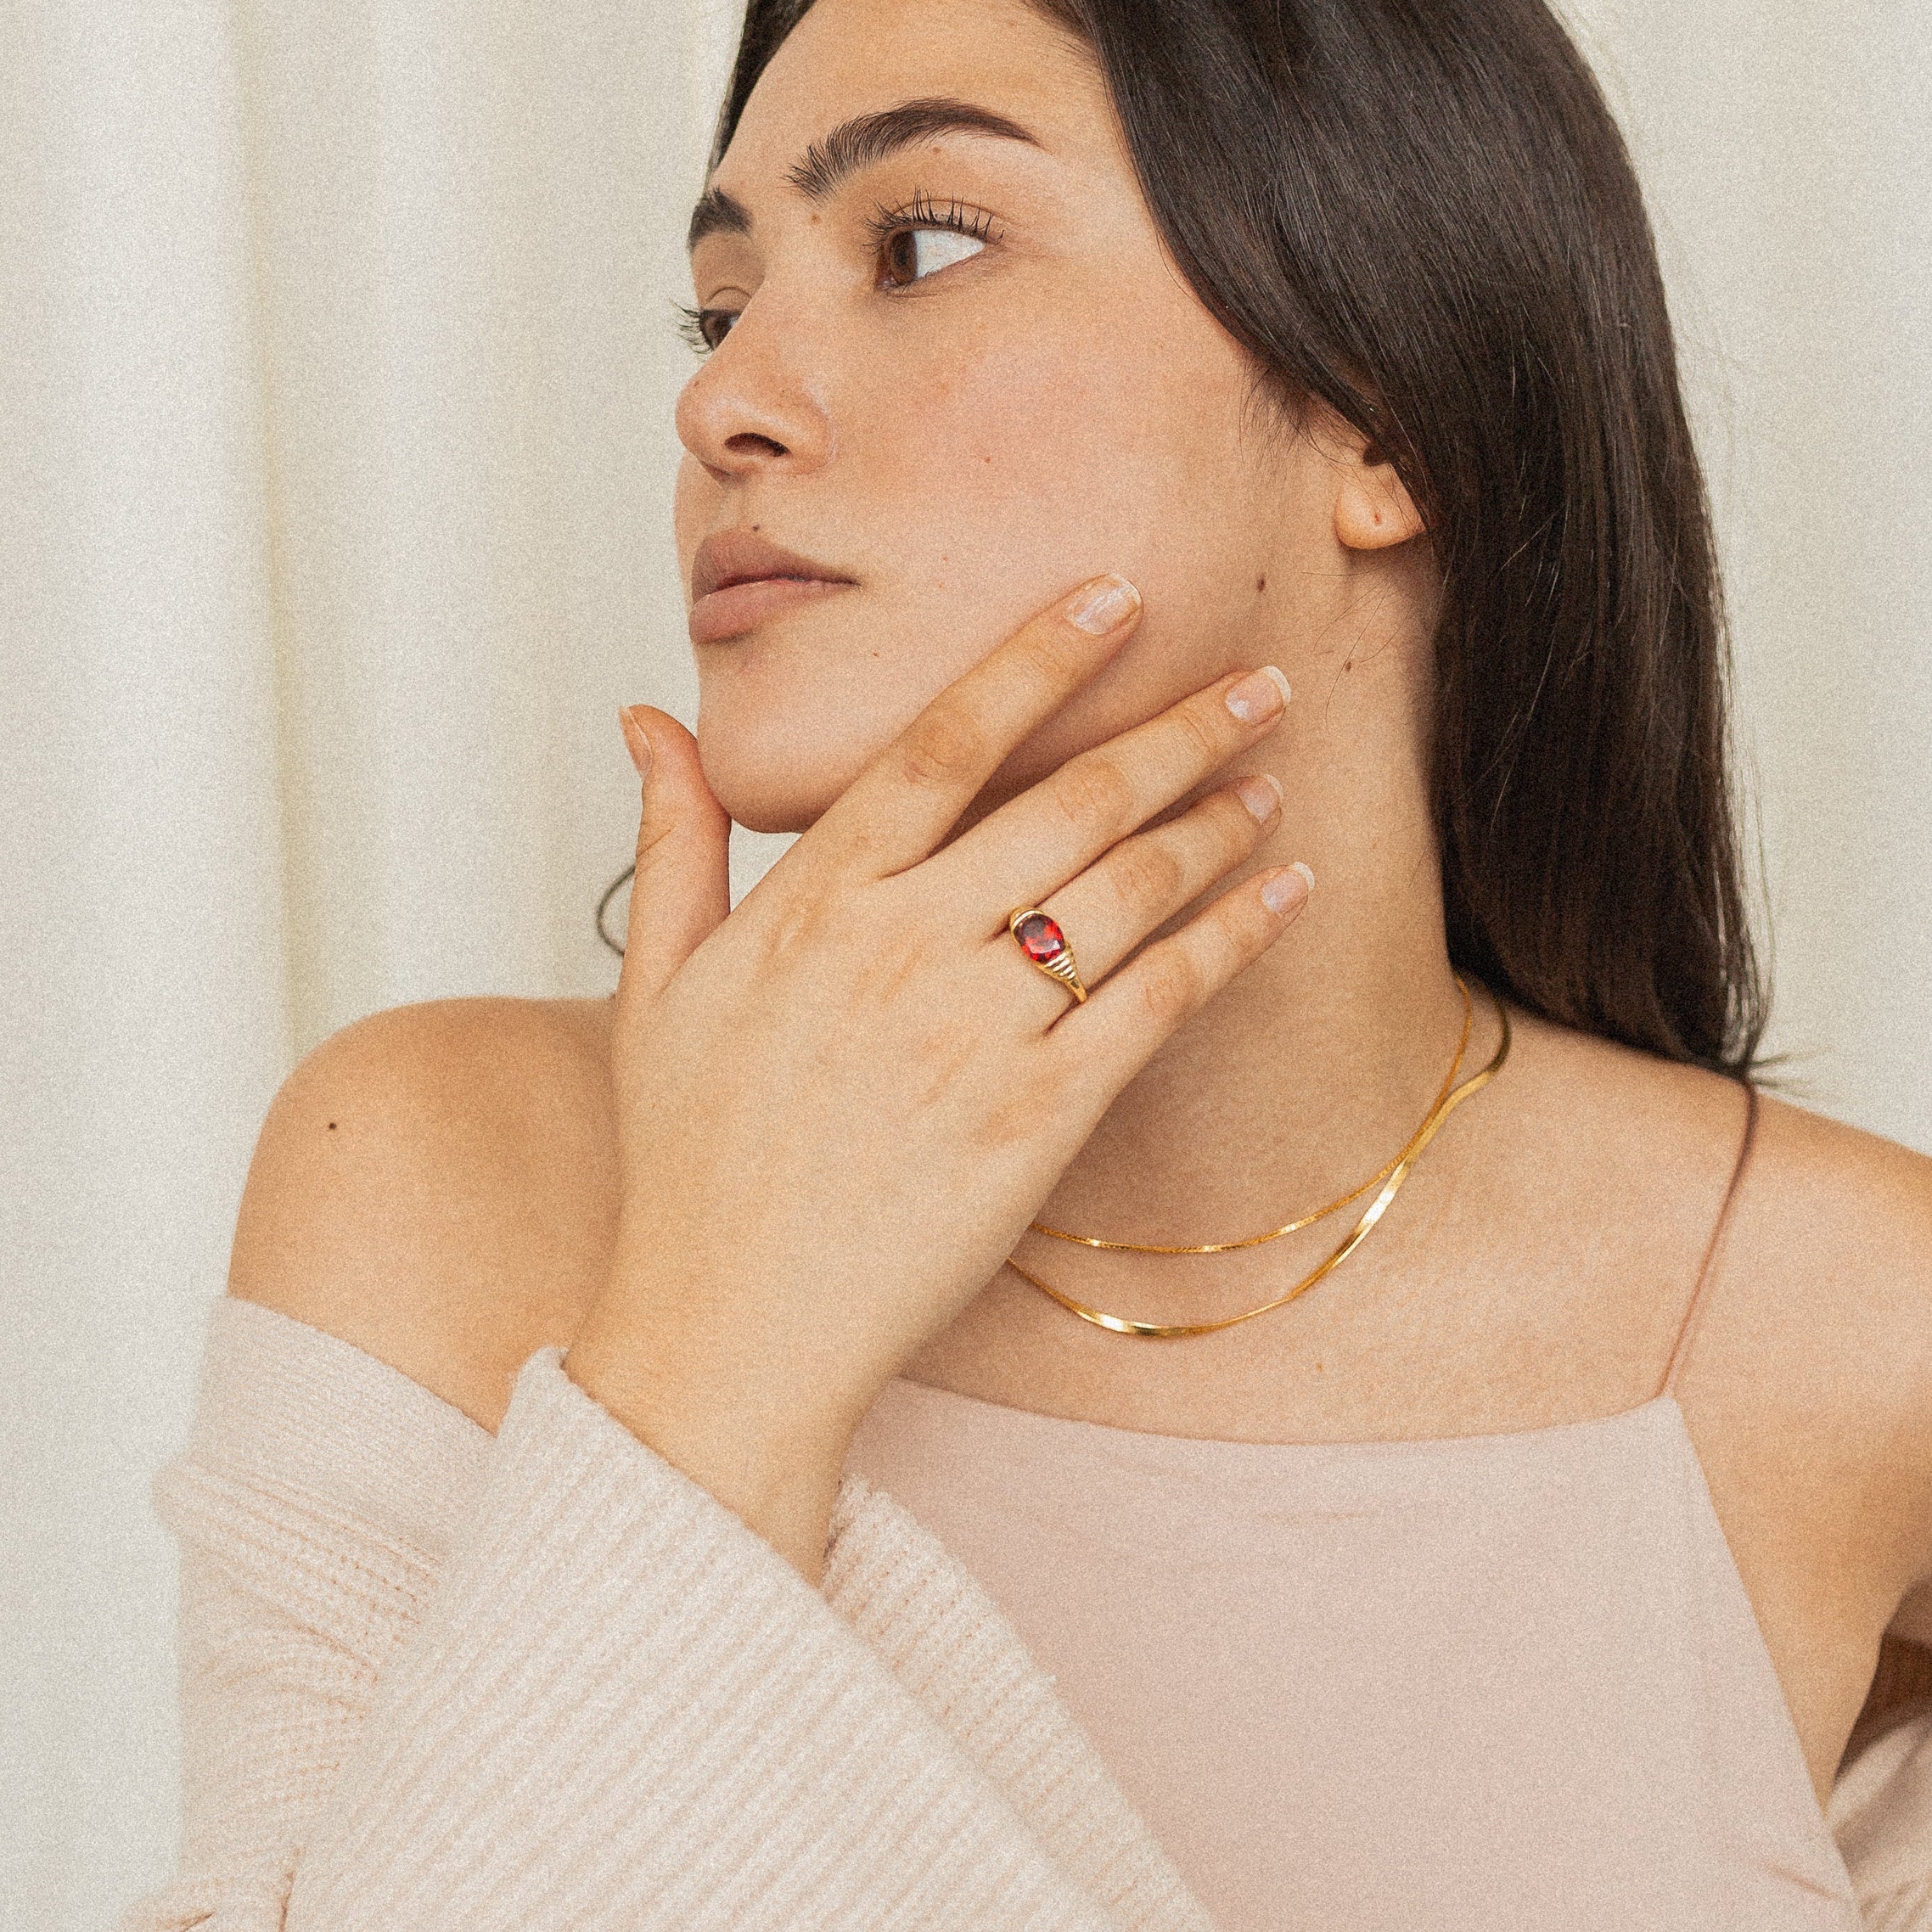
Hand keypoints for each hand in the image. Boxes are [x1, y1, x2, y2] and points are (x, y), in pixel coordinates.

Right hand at [561, 574, 1307, 1578]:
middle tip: (1262, 678)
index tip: (1117, 597)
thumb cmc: (687, 1160)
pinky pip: (1158, 999)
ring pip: (1127, 889)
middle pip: (1068, 799)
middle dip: (1179, 726)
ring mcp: (974, 1034)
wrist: (726, 1334)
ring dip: (1217, 820)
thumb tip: (645, 717)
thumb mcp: (654, 986)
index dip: (1039, 657)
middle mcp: (900, 948)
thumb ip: (670, 840)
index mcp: (812, 901)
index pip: (944, 740)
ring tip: (1271, 776)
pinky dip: (1233, 935)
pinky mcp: (1037, 1119)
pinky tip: (1285, 893)